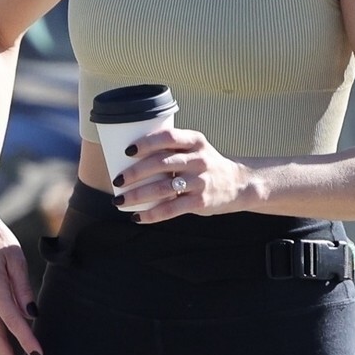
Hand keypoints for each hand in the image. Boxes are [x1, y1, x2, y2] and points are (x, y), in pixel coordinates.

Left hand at [114, 126, 255, 221]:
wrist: (238, 184)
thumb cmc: (205, 165)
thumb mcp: (195, 149)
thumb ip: (170, 149)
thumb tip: (128, 155)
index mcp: (195, 141)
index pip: (168, 137)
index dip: (146, 143)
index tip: (128, 151)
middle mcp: (199, 159)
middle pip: (161, 163)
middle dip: (134, 173)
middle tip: (117, 180)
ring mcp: (200, 181)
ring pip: (162, 188)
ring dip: (137, 195)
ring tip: (119, 200)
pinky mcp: (200, 201)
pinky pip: (171, 209)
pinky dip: (151, 214)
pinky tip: (137, 217)